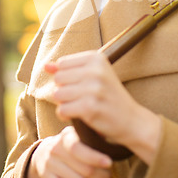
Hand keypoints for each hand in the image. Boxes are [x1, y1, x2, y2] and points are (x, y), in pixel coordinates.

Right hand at [26, 126, 111, 177]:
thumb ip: (91, 134)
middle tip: (109, 175)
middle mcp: (56, 149)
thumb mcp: (77, 133)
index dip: (95, 157)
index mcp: (66, 136)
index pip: (79, 148)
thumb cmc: (68, 143)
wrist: (42, 152)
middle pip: (83, 168)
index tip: (109, 163)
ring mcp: (50, 164)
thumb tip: (108, 133)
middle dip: (100, 174)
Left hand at [45, 51, 160, 163]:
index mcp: (96, 58)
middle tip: (79, 98)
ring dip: (64, 104)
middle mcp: (96, 70)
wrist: (131, 119)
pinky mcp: (90, 107)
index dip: (66, 77)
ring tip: (79, 106)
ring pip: (58, 94)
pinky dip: (66, 115)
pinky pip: (62, 110)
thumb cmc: (109, 96)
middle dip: (64, 90)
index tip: (80, 85)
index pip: (62, 64)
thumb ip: (68, 69)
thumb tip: (46, 66)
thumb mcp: (93, 76)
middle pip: (58, 78)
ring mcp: (93, 89)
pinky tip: (78, 115)